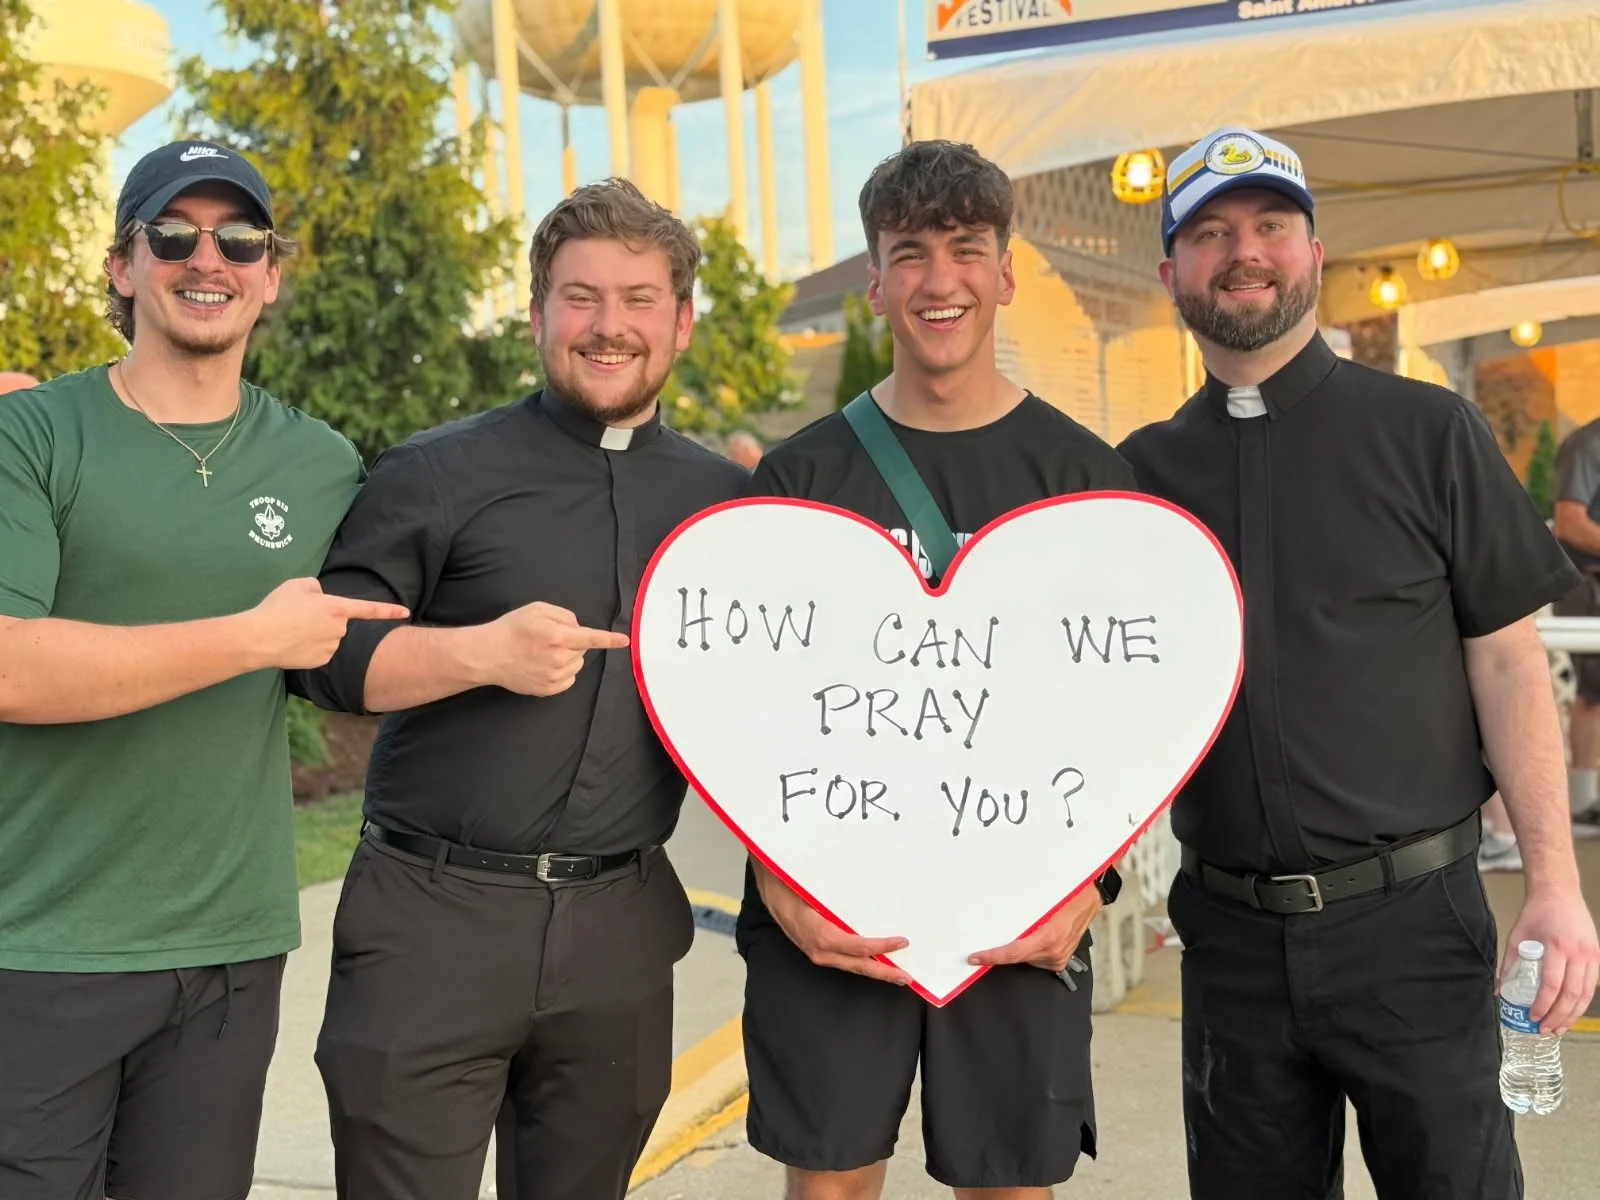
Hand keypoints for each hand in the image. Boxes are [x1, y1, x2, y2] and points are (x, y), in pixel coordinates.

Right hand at [248, 578, 409, 669]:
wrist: (259, 637)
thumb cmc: (277, 607)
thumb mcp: (296, 585)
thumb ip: (315, 587)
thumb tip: (321, 597)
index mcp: (337, 608)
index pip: (368, 609)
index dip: (388, 610)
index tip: (405, 612)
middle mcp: (339, 629)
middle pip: (338, 622)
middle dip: (324, 619)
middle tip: (298, 616)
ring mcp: (331, 647)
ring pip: (328, 637)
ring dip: (316, 633)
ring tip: (292, 630)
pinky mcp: (320, 661)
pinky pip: (320, 651)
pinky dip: (309, 648)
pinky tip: (293, 644)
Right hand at [480, 601, 629, 696]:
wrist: (488, 655)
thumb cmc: (511, 629)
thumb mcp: (537, 610)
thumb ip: (564, 615)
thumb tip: (578, 628)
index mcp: (558, 636)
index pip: (591, 638)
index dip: (610, 639)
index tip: (625, 641)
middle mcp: (559, 658)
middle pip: (582, 650)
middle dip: (572, 643)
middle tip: (548, 639)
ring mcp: (554, 677)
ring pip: (576, 665)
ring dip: (568, 658)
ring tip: (543, 653)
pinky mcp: (548, 689)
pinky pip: (568, 680)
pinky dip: (562, 672)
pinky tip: (543, 666)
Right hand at [752, 859, 909, 984]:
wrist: (770, 888)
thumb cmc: (794, 885)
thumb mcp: (817, 891)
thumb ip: (839, 901)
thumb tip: (869, 898)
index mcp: (821, 935)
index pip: (859, 947)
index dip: (882, 947)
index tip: (902, 942)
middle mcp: (820, 949)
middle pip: (859, 965)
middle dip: (884, 973)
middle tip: (907, 978)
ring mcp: (817, 953)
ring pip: (851, 966)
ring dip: (874, 970)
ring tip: (895, 973)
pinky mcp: (816, 951)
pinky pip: (843, 960)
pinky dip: (860, 962)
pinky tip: (873, 960)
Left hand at [969, 884, 1101, 972]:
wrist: (1091, 895)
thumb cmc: (1069, 893)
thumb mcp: (1043, 901)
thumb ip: (1023, 915)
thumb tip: (998, 919)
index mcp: (1049, 936)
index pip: (1014, 952)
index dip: (993, 957)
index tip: (976, 958)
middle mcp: (1054, 950)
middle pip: (1018, 957)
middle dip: (1002, 950)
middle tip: (987, 944)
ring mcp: (1059, 957)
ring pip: (1026, 958)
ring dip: (1018, 950)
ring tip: (1022, 931)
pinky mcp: (1061, 959)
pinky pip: (1036, 959)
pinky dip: (1029, 951)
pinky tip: (1030, 939)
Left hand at [1501, 887, 1599, 1035]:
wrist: (1559, 892)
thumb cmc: (1536, 913)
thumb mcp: (1516, 937)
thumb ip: (1509, 965)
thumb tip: (1500, 990)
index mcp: (1556, 947)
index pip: (1551, 985)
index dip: (1543, 1006)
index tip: (1533, 1018)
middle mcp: (1578, 953)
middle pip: (1571, 995)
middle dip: (1559, 1017)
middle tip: (1546, 1030)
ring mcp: (1591, 954)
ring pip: (1585, 994)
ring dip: (1573, 1015)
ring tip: (1560, 1028)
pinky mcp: (1597, 956)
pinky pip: (1592, 985)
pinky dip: (1583, 1002)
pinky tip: (1572, 1012)